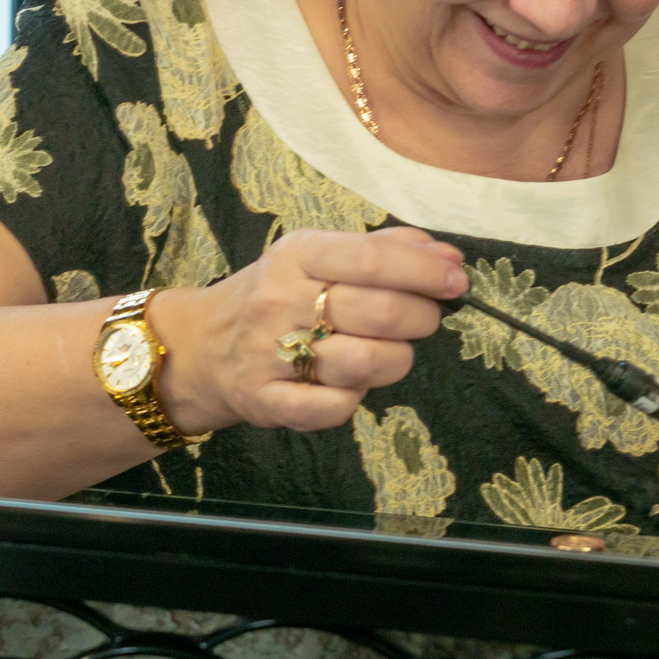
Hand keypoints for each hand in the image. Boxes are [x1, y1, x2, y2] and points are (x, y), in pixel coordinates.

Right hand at [161, 226, 464, 433]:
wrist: (201, 347)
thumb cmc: (277, 297)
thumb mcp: (318, 257)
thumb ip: (383, 250)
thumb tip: (449, 256)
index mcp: (296, 255)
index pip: (372, 258)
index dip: (426, 272)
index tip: (457, 281)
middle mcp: (278, 300)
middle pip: (379, 312)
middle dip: (422, 318)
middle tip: (425, 320)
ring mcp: (267, 353)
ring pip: (364, 363)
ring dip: (394, 361)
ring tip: (387, 353)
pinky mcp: (263, 401)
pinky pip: (333, 409)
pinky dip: (354, 400)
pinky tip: (349, 386)